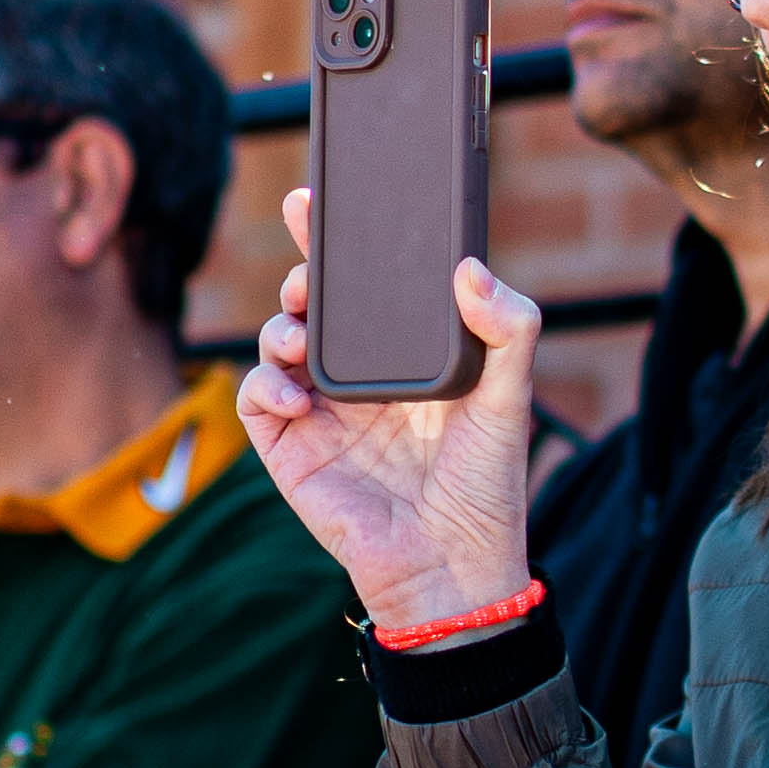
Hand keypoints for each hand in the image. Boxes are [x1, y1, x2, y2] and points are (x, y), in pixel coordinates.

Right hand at [238, 189, 537, 632]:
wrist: (453, 567)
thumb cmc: (486, 486)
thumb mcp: (512, 399)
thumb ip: (510, 329)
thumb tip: (471, 268)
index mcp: (407, 355)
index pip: (371, 285)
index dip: (342, 241)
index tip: (323, 200)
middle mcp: (360, 375)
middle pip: (316, 302)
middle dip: (304, 268)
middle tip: (311, 264)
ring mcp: (322, 410)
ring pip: (278, 340)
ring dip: (282, 324)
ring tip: (302, 333)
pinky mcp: (290, 448)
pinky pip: (257, 398)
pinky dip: (266, 385)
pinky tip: (298, 397)